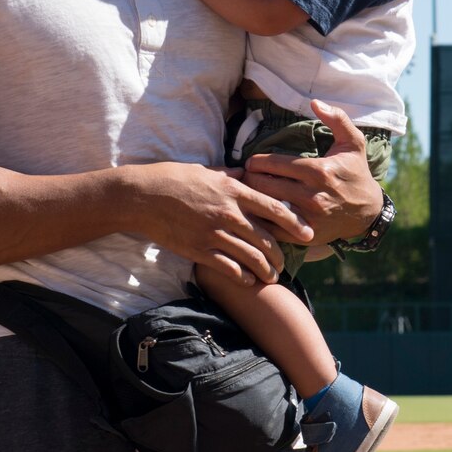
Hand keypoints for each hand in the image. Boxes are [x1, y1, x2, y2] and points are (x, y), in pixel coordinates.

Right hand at [119, 162, 310, 286]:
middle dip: (280, 254)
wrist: (143, 197)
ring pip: (250, 256)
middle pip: (265, 238)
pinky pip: (228, 267)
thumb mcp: (205, 171)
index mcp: (233, 191)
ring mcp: (214, 233)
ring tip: (272, 277)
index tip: (307, 233)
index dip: (294, 223)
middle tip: (285, 262)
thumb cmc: (173, 178)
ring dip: (265, 270)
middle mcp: (228, 213)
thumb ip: (228, 175)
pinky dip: (242, 276)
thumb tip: (244, 172)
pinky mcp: (199, 250)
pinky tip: (248, 280)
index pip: (273, 208)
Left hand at [242, 99, 382, 247]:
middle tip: (245, 177)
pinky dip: (263, 221)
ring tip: (247, 193)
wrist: (368, 211)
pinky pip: (274, 229)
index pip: (274, 164)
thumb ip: (337, 118)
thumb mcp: (353, 142)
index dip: (257, 162)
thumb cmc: (355, 173)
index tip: (250, 162)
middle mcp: (312, 195)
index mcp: (319, 170)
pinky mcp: (306, 234)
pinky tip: (259, 213)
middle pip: (265, 185)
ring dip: (254, 199)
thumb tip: (315, 101)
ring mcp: (308, 217)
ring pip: (267, 206)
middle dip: (250, 179)